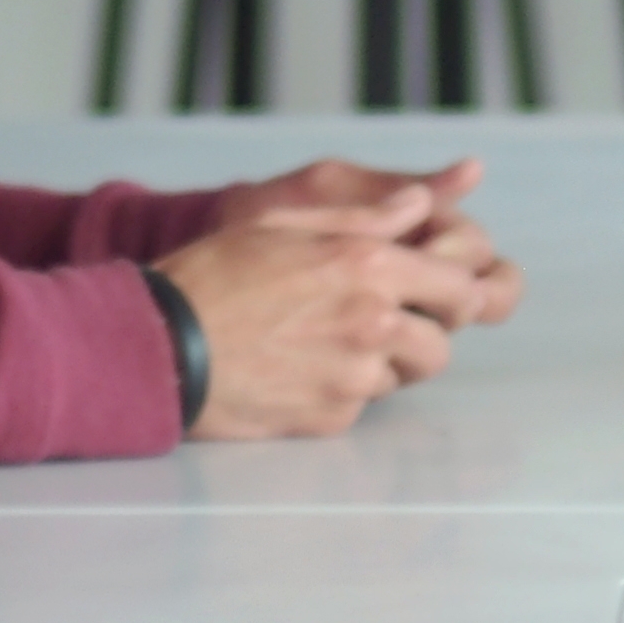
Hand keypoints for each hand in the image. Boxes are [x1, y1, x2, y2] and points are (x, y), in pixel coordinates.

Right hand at [156, 173, 508, 437]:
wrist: (162, 346)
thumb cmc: (215, 274)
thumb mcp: (286, 221)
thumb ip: (366, 216)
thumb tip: (420, 205)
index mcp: (369, 265)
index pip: (461, 286)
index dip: (454, 287)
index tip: (437, 288)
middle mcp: (373, 323)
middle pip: (443, 342)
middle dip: (426, 330)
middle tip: (390, 318)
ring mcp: (353, 377)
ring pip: (404, 375)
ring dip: (387, 361)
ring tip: (338, 339)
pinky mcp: (331, 417)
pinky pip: (362, 404)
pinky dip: (344, 389)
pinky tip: (303, 367)